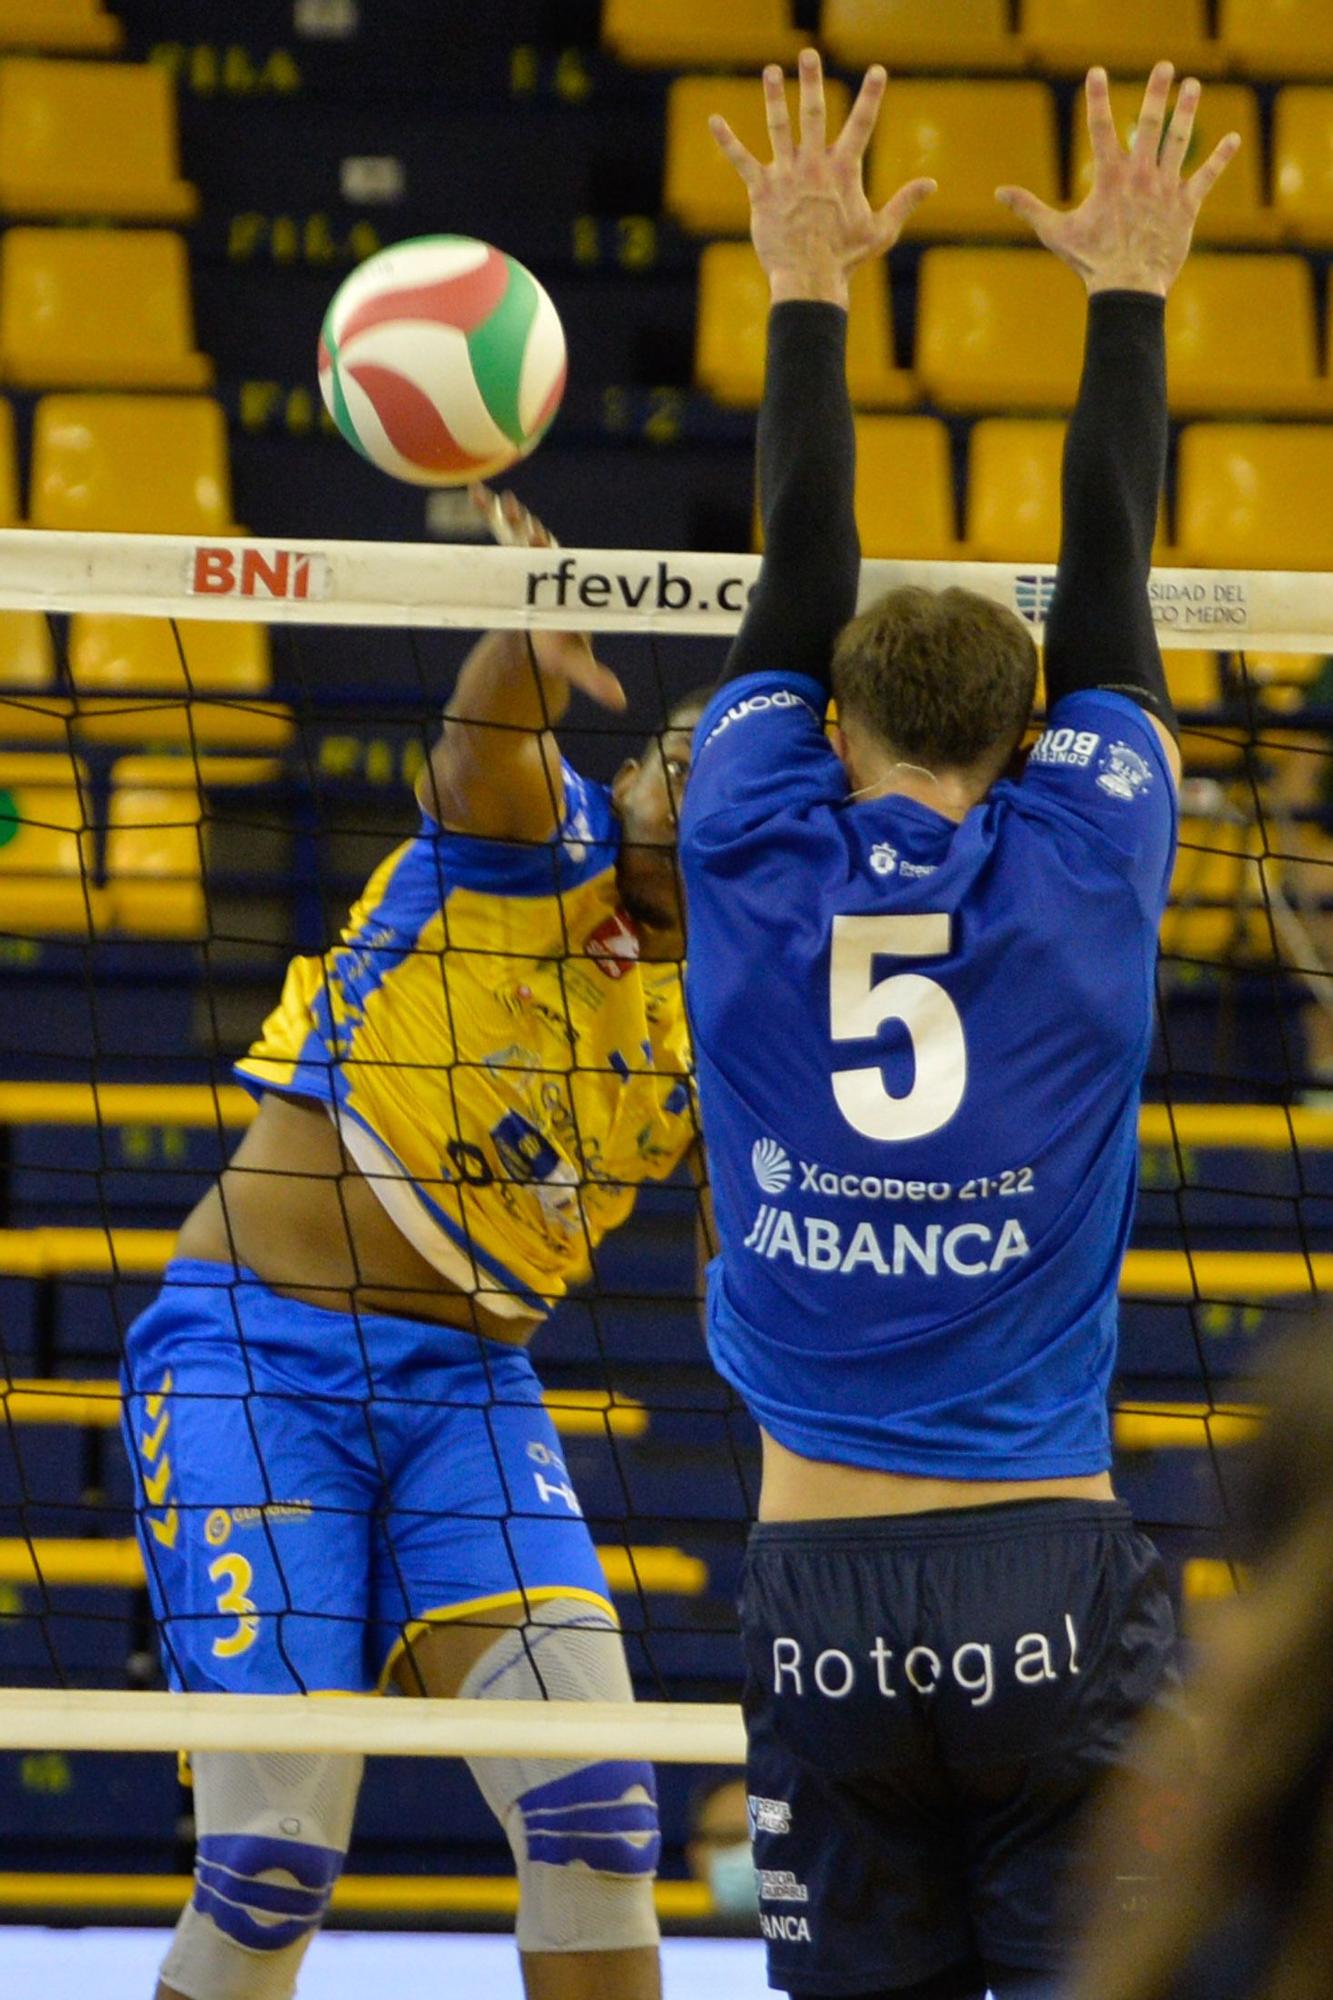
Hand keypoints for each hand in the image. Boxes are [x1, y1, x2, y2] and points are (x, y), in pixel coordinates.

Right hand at [470, 483, 624, 711]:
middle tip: (518, 513)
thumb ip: (595, 679)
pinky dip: (490, 513)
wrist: (550, 636)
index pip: (556, 570)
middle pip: (539, 545)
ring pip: (521, 533)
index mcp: (564, 591)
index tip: (540, 544)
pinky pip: (501, 532)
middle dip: (528, 530)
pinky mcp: (514, 557)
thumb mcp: (574, 668)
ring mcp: (532, 560)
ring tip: (497, 497)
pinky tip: (476, 492)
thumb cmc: (561, 653)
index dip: (547, 557)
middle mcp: (551, 571)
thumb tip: (621, 702)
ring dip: (509, 516)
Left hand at [709, 47, 934, 308]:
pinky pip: (741, 161)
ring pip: (778, 127)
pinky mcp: (761, 191)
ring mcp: (786, 176)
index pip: (861, 125)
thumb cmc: (845, 258)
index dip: (870, 97)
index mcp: (844, 171)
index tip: (877, 70)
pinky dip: (727, 141)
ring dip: (774, 96)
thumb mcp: (881, 230)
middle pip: (814, 114)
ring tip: (771, 70)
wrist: (809, 280)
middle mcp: (814, 166)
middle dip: (812, 81)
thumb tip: (932, 183)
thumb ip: (904, 202)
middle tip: (809, 54)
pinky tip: (714, 120)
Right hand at [997, 63, 1238, 297]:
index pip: (1101, 128)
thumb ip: (1029, 208)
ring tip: (1193, 85)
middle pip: (1150, 124)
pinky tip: (1233, 139)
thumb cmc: (1090, 261)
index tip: (1097, 72)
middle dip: (1157, 93)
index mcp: (1110, 178)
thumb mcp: (1055, 232)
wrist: (1128, 288)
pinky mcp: (1186, 206)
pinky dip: (1221, 158)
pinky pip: (1207, 177)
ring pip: (1179, 142)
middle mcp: (1140, 176)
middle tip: (1164, 66)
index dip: (1097, 98)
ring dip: (1187, 111)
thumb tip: (999, 193)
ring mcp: (1166, 189)